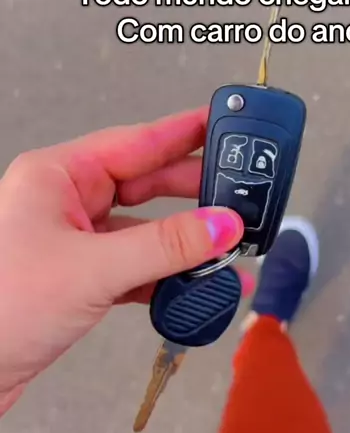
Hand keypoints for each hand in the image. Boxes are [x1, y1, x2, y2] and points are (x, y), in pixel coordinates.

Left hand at [0, 108, 242, 411]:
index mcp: (58, 176)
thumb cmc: (0, 307)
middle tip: (242, 192)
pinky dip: (167, 277)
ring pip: (144, 230)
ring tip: (230, 246)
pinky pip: (135, 267)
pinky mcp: (78, 279)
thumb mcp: (92, 269)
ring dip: (186, 243)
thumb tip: (223, 225)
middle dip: (194, 193)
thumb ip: (165, 246)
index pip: (136, 142)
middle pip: (146, 185)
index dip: (184, 133)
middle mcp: (65, 201)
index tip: (225, 125)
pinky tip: (199, 285)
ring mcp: (72, 241)